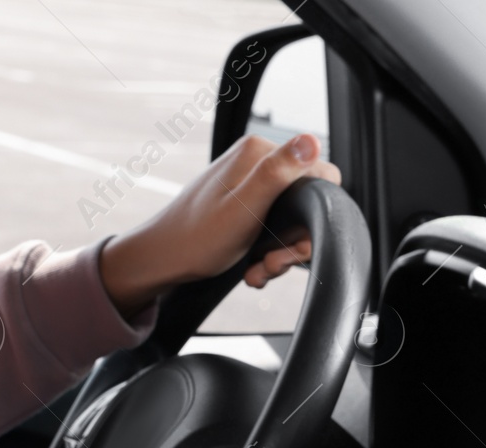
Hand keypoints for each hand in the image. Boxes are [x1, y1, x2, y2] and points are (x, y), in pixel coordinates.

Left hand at [98, 133, 341, 316]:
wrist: (164, 260)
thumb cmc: (197, 238)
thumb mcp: (244, 208)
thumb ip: (278, 172)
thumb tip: (311, 140)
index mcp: (259, 152)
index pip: (322, 175)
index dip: (317, 214)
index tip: (290, 241)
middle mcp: (257, 161)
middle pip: (307, 204)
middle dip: (294, 242)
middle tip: (270, 263)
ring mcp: (251, 182)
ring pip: (293, 221)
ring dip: (281, 253)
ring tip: (258, 268)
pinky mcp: (247, 202)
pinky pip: (275, 227)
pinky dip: (269, 252)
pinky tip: (253, 266)